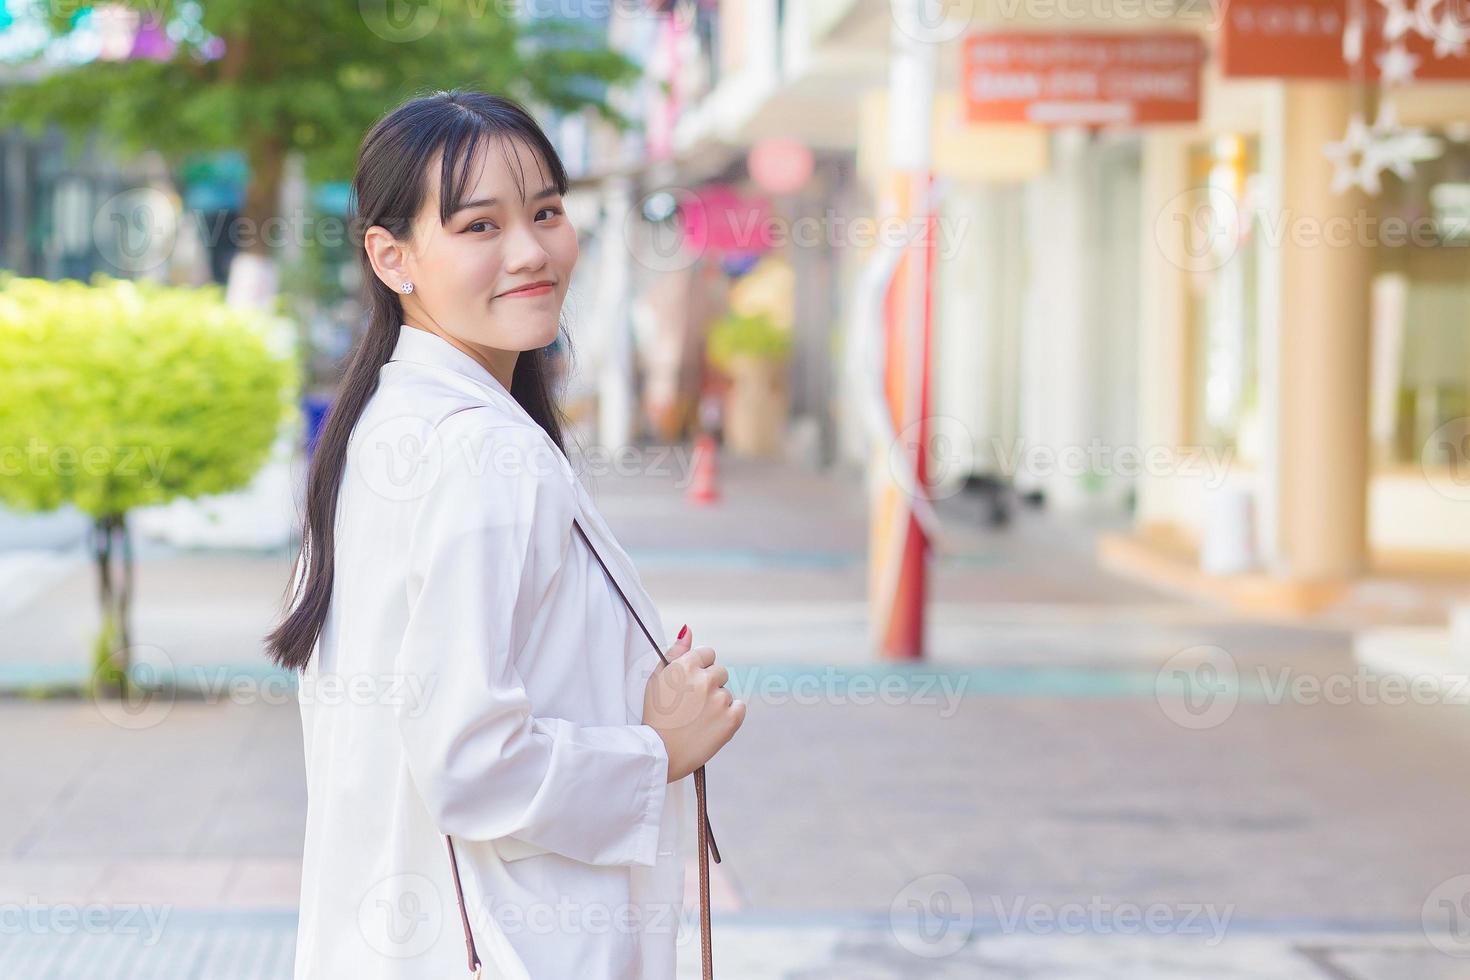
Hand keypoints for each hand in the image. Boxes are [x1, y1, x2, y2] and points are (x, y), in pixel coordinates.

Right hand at [643, 626, 744, 781]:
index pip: (708, 653)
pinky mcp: (731, 718)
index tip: (690, 685)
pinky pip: (740, 707)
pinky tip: (712, 725)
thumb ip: (675, 652)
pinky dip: (730, 716)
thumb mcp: (656, 679)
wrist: (659, 754)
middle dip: (709, 685)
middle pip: (720, 672)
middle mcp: (704, 678)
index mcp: (685, 665)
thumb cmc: (654, 716)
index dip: (699, 669)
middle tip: (692, 706)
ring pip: (726, 693)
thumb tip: (689, 630)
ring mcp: (719, 698)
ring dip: (717, 703)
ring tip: (698, 720)